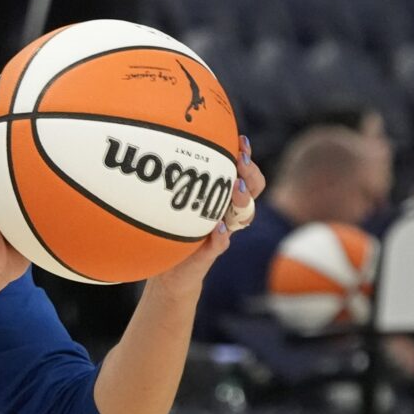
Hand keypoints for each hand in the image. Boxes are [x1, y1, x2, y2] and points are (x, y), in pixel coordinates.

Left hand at [146, 134, 265, 295]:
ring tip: (235, 187)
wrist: (172, 272)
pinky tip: (218, 228)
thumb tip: (160, 142)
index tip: (241, 141)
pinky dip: (221, 237)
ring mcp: (222, 233)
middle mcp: (228, 214)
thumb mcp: (174, 201)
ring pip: (243, 216)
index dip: (247, 158)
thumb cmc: (173, 230)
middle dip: (251, 174)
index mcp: (223, 198)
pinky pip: (221, 245)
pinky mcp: (210, 253)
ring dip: (241, 199)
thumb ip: (175, 179)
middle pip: (252, 190)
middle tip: (241, 161)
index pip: (244, 174)